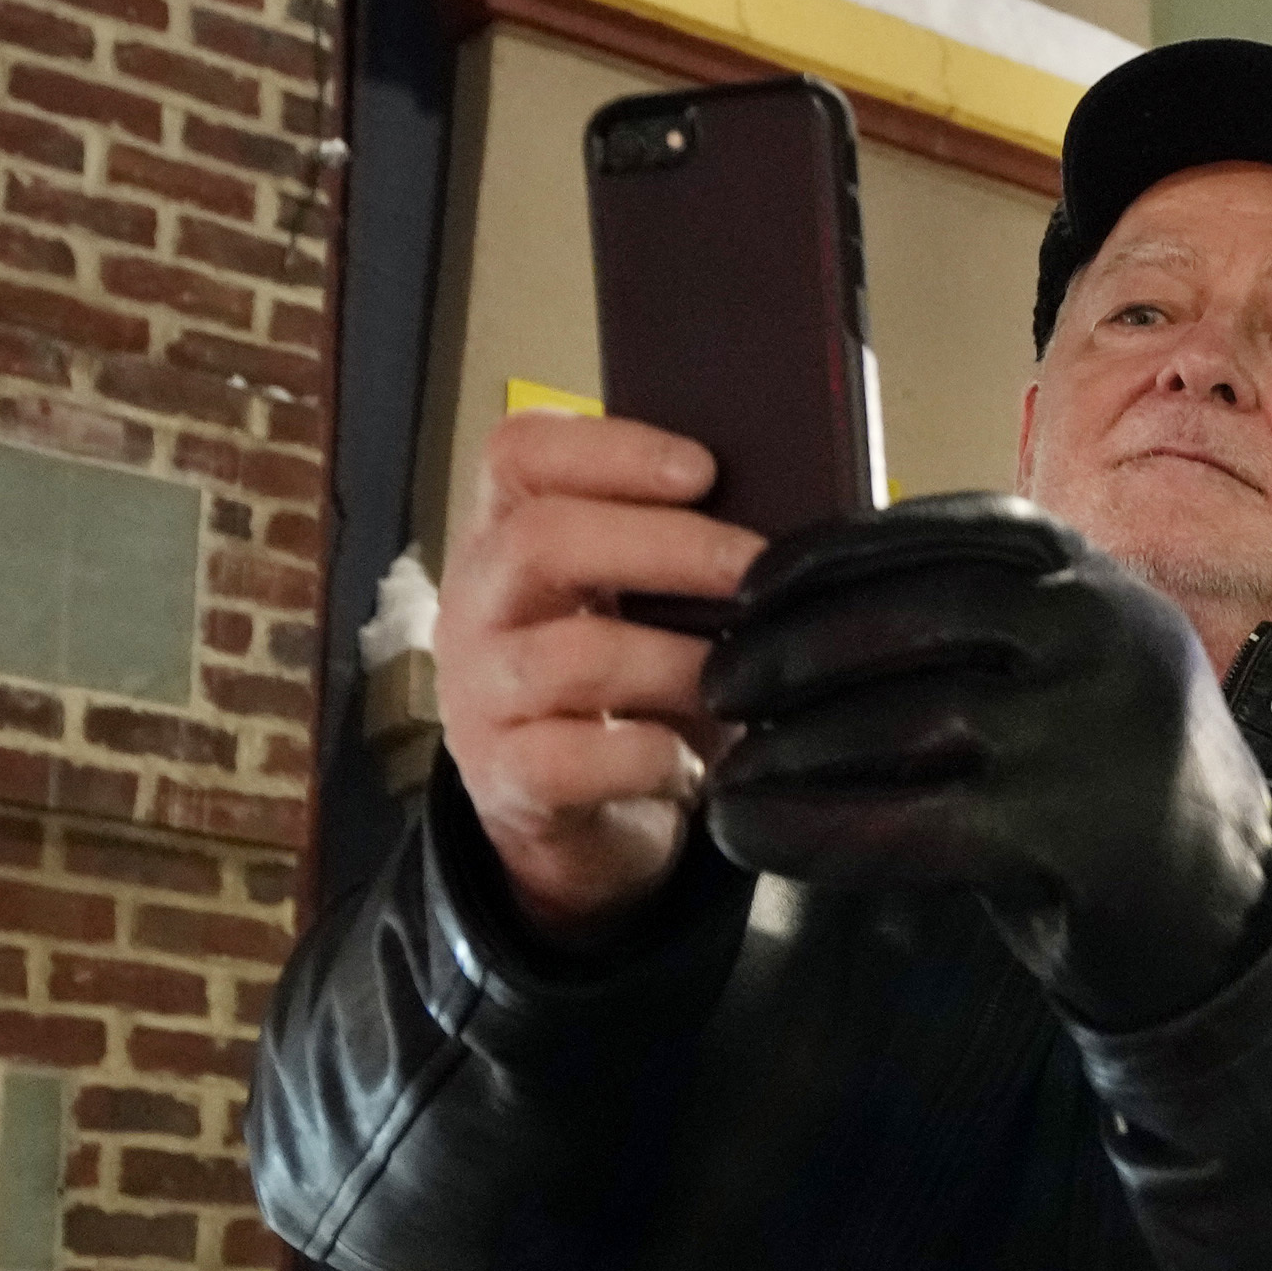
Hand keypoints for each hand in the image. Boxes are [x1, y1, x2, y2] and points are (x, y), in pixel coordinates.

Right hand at [436, 409, 762, 943]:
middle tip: (756, 568)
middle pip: (542, 539)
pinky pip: (572, 758)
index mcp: (508, 539)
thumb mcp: (644, 607)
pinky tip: (685, 757)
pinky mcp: (504, 779)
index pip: (519, 452)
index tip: (702, 467)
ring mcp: (480, 695)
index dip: (610, 448)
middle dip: (669, 546)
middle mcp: (478, 607)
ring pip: (570, 655)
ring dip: (675, 661)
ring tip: (740, 678)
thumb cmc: (631, 691)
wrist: (584, 821)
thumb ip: (684, 558)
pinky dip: (646, 754)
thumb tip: (793, 528)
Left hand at [696, 497, 1271, 1028]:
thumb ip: (981, 628)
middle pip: (911, 615)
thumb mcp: (1073, 670)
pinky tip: (751, 832)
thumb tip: (801, 611)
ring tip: (732, 769)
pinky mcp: (1071, 832)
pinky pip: (902, 823)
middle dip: (791, 649)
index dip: (832, 554)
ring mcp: (1096, 730)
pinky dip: (806, 828)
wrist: (1225, 914)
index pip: (948, 535)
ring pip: (899, 716)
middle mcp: (1109, 635)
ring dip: (787, 745)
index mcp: (1101, 580)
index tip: (751, 587)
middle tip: (718, 685)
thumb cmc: (1112, 784)